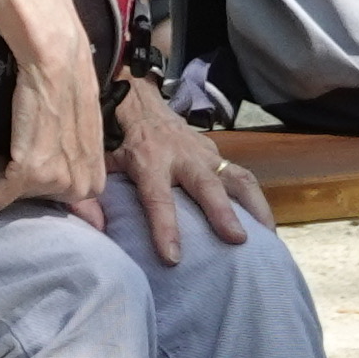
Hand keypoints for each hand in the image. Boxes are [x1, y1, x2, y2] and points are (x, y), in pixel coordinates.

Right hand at [0, 60, 110, 224]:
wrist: (56, 58)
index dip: (16, 176)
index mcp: (94, 180)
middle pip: (24, 193)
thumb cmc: (68, 80)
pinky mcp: (31, 174)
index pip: (45, 192)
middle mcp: (79, 188)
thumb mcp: (81, 129)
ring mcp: (56, 182)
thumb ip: (69, 156)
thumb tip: (48, 167)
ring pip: (6, 190)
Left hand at [102, 82, 260, 269]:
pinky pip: (242, 176)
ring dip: (253, 206)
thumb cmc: (118, 139)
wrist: (137, 100)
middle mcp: (181, 156)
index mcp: (148, 160)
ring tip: (267, 237)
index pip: (157, 197)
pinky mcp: (216, 153)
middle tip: (237, 240)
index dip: (164, 227)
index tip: (173, 258)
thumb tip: (94, 230)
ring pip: (235, 176)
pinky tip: (266, 226)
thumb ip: (91, 194)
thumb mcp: (98, 162)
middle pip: (205, 184)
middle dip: (221, 212)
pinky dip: (257, 201)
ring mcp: (203, 152)